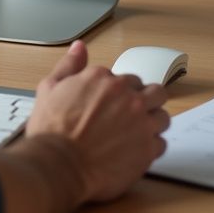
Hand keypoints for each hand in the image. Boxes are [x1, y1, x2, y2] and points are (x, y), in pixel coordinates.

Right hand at [23, 40, 169, 202]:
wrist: (60, 165)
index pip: (125, 78)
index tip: (111, 104)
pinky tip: (136, 150)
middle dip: (145, 101)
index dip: (119, 92)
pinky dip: (152, 146)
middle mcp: (127, 96)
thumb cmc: (52, 129)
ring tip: (137, 133)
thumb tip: (79, 47)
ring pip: (163, 116)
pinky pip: (162, 143)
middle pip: (153, 92)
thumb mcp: (50, 87)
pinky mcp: (148, 149)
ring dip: (153, 122)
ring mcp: (141, 122)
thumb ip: (69, 65)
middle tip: (131, 115)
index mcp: (103, 78)